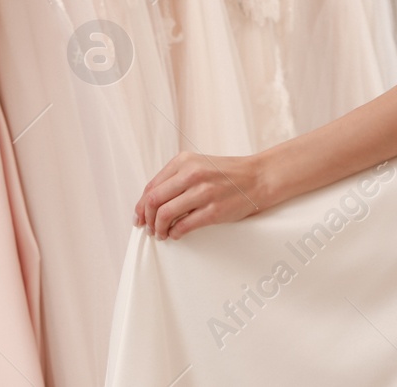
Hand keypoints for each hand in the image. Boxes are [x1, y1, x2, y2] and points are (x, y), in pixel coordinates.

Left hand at [134, 151, 267, 239]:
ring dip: (158, 229)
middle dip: (146, 219)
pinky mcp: (213, 211)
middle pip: (153, 200)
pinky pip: (183, 226)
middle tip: (148, 229)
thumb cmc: (227, 174)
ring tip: (161, 234)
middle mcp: (192, 174)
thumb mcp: (198, 166)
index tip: (139, 217)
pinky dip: (175, 233)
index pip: (152, 186)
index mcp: (184, 161)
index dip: (140, 205)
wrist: (258, 178)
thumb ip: (176, 179)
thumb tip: (150, 203)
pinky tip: (176, 234)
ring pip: (165, 214)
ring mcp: (203, 192)